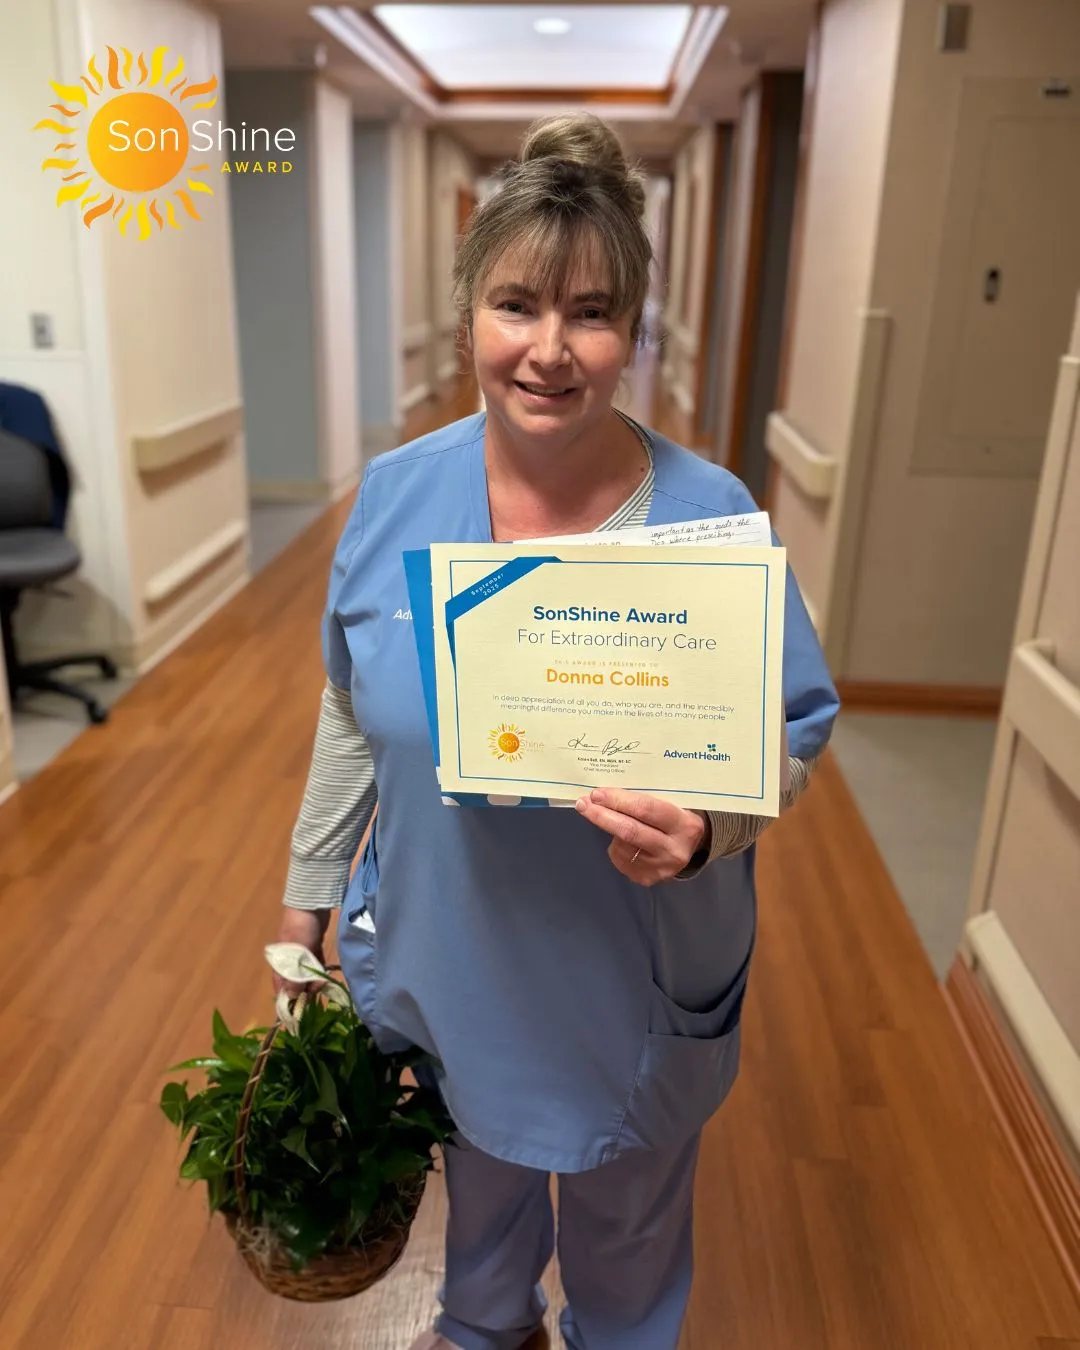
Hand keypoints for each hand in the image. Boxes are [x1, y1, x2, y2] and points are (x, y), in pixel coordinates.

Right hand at [271, 907, 330, 998]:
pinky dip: (320, 970)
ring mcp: (302, 954)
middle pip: (296, 982)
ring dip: (316, 980)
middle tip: (319, 987)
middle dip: (307, 988)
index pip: (282, 987)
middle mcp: (289, 961)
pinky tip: (327, 975)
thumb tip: (293, 997)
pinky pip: (316, 964)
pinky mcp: (314, 947)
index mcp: (280, 963)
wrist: (311, 906)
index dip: (290, 998)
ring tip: (324, 981)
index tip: (302, 1008)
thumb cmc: (300, 930)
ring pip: (308, 974)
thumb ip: (295, 978)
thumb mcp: (297, 956)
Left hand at [575, 789, 708, 885]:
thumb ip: (647, 799)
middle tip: (583, 804)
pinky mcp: (649, 879)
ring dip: (610, 830)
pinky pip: (621, 859)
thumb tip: (607, 793)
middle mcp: (675, 849)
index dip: (618, 800)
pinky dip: (616, 846)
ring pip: (622, 845)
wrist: (690, 848)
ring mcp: (661, 868)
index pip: (646, 809)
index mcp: (684, 824)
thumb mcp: (672, 804)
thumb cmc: (676, 817)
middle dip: (602, 816)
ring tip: (610, 819)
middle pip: (630, 831)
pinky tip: (621, 840)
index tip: (596, 794)